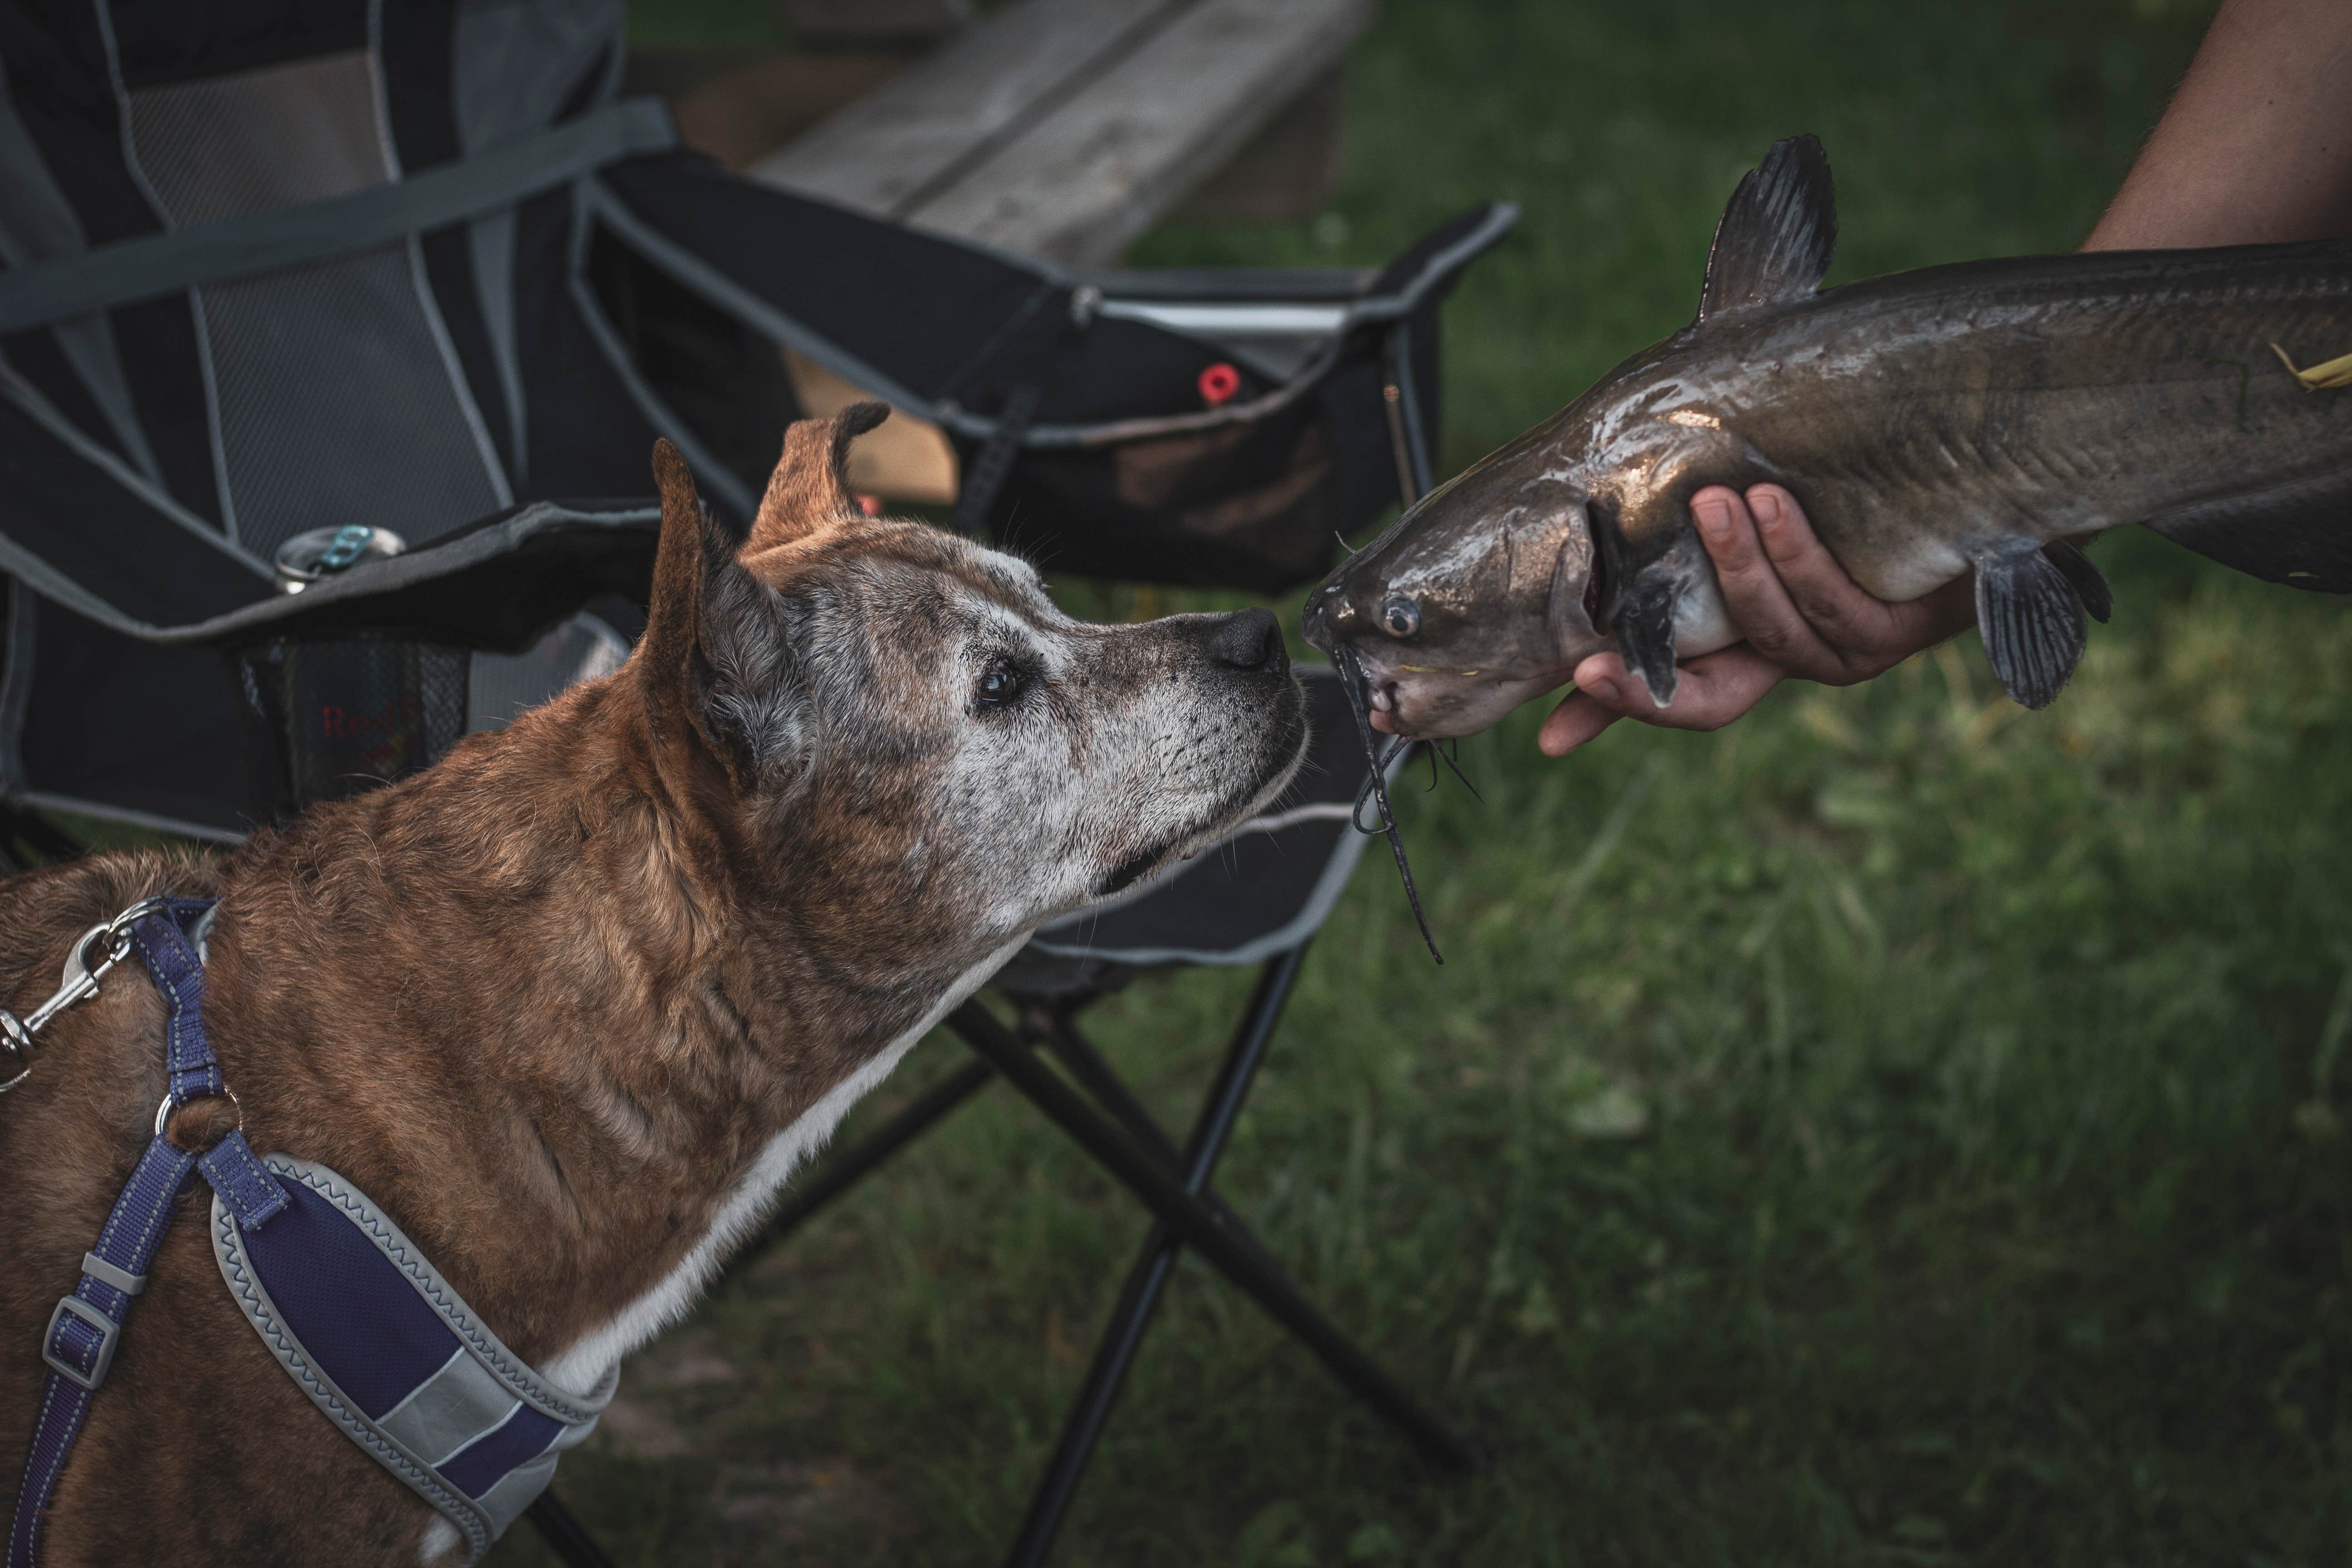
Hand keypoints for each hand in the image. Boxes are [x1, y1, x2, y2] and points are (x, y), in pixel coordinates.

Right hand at [1537, 484, 1976, 756]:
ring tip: (1713, 502)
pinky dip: (1796, 552)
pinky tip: (1775, 501)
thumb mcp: (1767, 513)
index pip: (1674, 695)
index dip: (1614, 717)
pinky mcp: (1900, 629)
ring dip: (1737, 567)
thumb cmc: (1858, 490)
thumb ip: (1702, 526)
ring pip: (1772, 630)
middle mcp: (1799, 661)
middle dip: (1645, 686)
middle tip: (1588, 661)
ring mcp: (1850, 653)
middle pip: (1713, 699)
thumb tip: (1607, 498)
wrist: (1981, 485)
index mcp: (1757, 645)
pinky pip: (1834, 601)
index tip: (1549, 738)